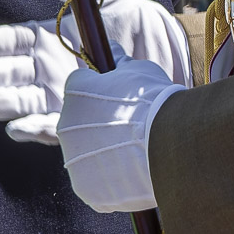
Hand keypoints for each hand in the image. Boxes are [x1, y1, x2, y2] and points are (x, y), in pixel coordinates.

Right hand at [0, 0, 189, 144]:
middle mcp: (46, 71)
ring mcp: (59, 97)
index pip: (1, 45)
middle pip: (0, 74)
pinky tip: (14, 127)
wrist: (170, 52)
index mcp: (45, 41)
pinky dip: (32, 129)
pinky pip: (50, 128)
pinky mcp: (78, 119)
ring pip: (14, 102)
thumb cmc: (131, 21)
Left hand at [58, 59, 182, 213]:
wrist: (169, 143)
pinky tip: (134, 173)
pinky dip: (112, 180)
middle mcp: (64, 125)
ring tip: (137, 154)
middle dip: (102, 126)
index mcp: (74, 92)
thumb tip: (109, 46)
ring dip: (107, 154)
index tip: (121, 101)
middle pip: (82, 124)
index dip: (102, 94)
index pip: (81, 89)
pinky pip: (97, 182)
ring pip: (89, 155)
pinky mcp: (85, 188)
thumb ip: (118, 60)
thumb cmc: (154, 101)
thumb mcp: (138, 71)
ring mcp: (73, 160)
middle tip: (132, 130)